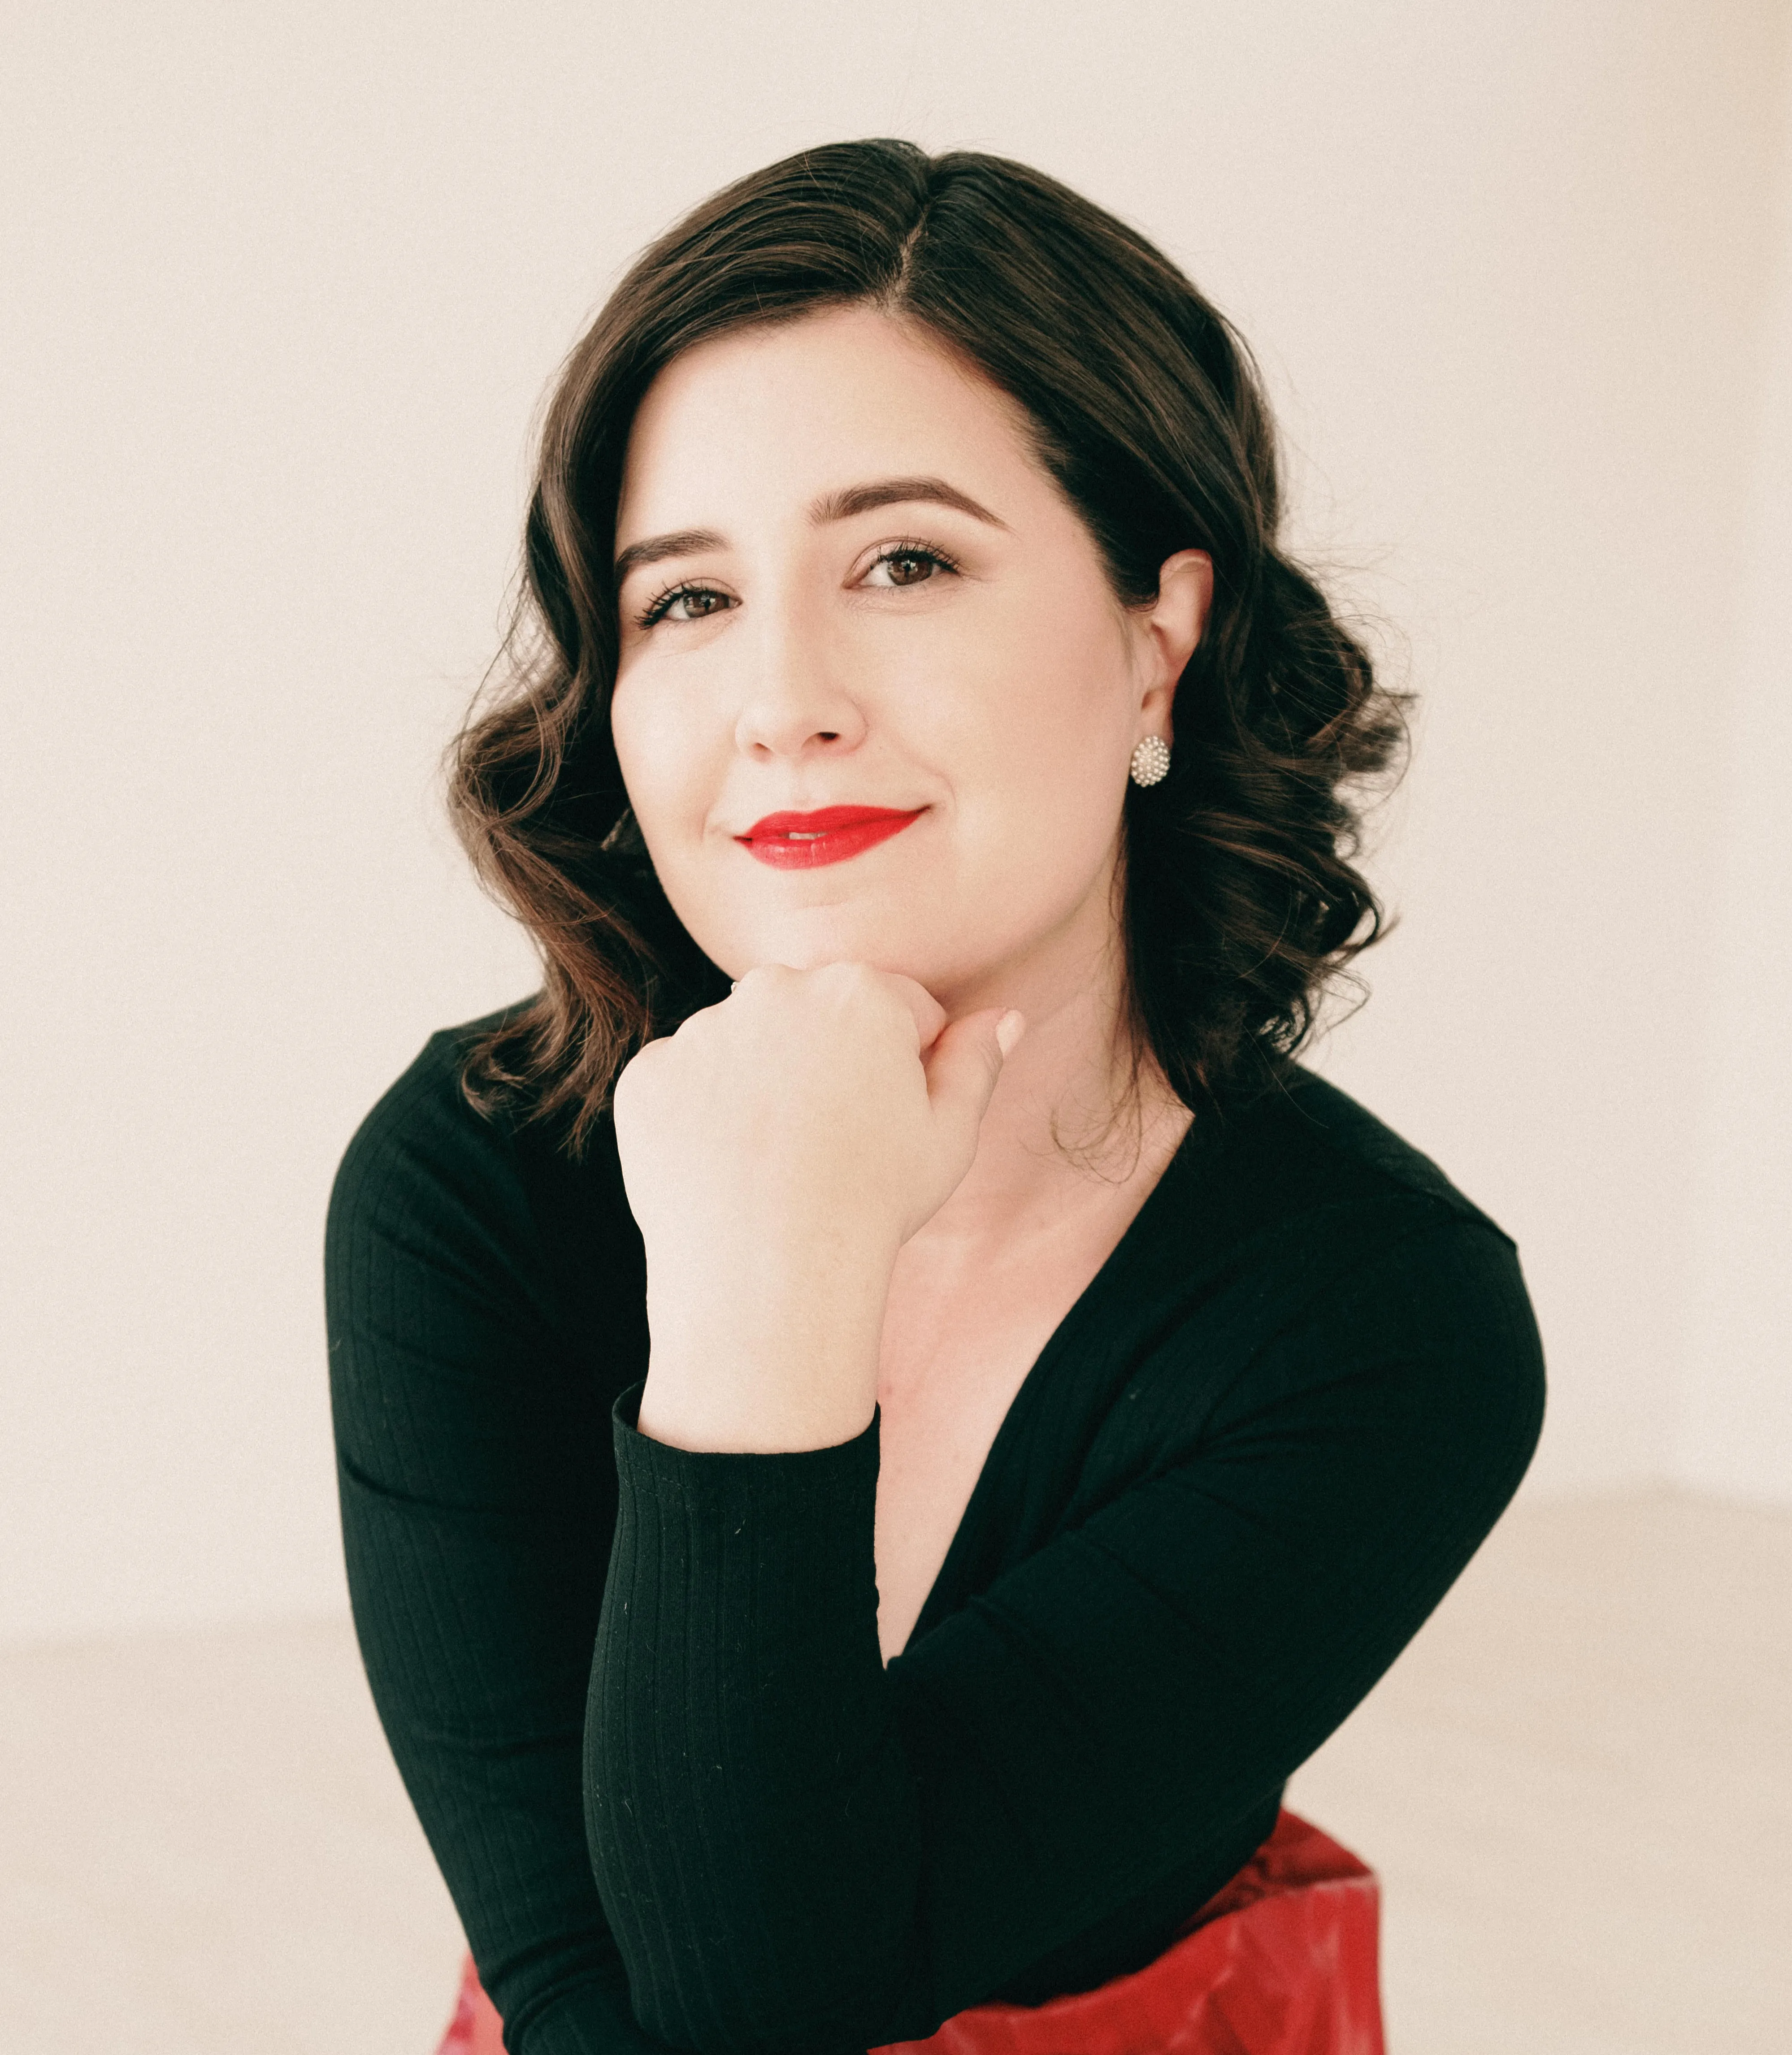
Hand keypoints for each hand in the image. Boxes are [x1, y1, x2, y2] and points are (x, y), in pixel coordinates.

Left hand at [611, 962, 1023, 1448]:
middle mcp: (773, 989)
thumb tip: (1003, 1017)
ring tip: (775, 1164)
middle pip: (813, 1013)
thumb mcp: (949, 1136)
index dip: (906, 1066)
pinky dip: (699, 1117)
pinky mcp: (649, 1076)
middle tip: (833, 1144)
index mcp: (860, 990)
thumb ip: (974, 1064)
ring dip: (760, 1084)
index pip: (897, 1005)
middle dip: (828, 1059)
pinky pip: (682, 1083)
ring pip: (744, 1045)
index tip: (891, 1121)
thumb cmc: (873, 1205)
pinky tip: (724, 1169)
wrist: (769, 1274)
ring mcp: (703, 1031)